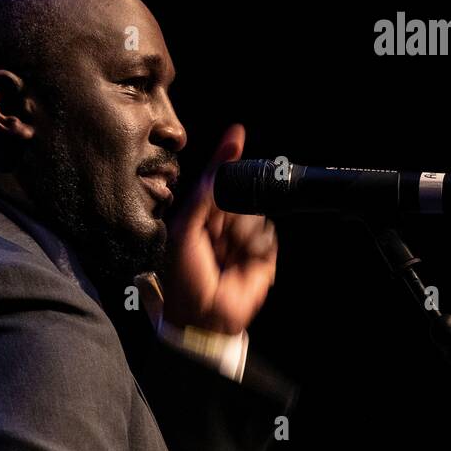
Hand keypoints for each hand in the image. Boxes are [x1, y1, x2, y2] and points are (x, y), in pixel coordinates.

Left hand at [161, 123, 277, 335]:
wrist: (204, 316)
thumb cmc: (185, 280)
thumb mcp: (184, 232)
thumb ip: (201, 198)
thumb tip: (217, 170)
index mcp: (201, 218)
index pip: (217, 183)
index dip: (226, 159)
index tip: (237, 134)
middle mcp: (223, 226)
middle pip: (238, 194)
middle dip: (232, 206)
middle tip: (216, 235)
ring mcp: (243, 240)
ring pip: (254, 214)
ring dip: (239, 233)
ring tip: (224, 257)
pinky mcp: (262, 257)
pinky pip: (266, 236)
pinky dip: (254, 247)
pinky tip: (239, 263)